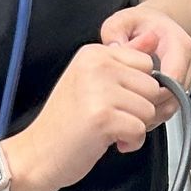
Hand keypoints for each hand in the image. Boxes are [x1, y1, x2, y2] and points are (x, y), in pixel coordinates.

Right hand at [7, 41, 164, 190]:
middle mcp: (97, 66)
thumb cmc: (64, 123)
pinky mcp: (103, 118)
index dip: (139, 88)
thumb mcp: (92, 81)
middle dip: (140, 109)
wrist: (37, 154)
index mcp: (94, 53)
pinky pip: (140, 130)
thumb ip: (124, 61)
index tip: (119, 101)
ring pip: (149, 109)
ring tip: (110, 130)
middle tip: (114, 119)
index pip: (145, 62)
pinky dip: (130, 142)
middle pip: (151, 86)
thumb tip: (153, 36)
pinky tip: (109, 141)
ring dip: (135, 127)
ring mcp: (99, 91)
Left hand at [100, 5, 190, 122]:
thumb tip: (115, 49)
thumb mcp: (122, 21)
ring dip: (150, 113)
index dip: (152, 91)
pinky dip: (151, 114)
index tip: (131, 94)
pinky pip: (167, 110)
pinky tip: (134, 110)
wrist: (154, 28)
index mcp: (178, 44)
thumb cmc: (141, 25)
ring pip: (172, 108)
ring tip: (127, 110)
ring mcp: (185, 79)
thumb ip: (115, 33)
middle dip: (149, 105)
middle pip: (174, 98)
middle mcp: (187, 64)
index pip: (174, 77)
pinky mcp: (179, 92)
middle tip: (124, 106)